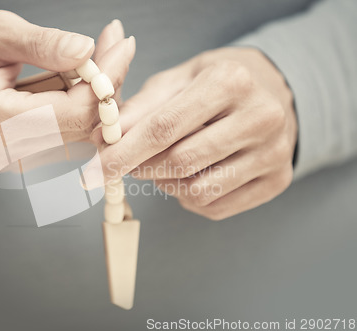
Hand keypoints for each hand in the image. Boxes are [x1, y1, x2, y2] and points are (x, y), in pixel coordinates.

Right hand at [0, 9, 134, 162]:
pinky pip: (69, 136)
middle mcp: (7, 152)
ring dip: (99, 96)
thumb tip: (87, 50)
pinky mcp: (25, 156)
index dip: (106, 80)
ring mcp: (17, 160)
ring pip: (83, 135)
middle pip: (85, 129)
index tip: (122, 45)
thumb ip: (42, 44)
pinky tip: (83, 77)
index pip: (73, 113)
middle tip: (115, 44)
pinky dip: (83, 105)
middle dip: (109, 85)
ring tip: (101, 54)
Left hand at [89, 47, 296, 219]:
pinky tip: (189, 176)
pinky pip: (215, 206)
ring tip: (162, 164)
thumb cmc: (216, 83)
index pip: (165, 127)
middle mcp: (261, 117)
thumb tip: (101, 139)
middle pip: (180, 162)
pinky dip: (188, 197)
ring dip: (164, 184)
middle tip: (124, 163)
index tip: (95, 169)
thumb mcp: (177, 80)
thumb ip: (139, 109)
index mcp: (231, 81)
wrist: (273, 93)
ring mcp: (274, 153)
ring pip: (197, 190)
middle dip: (140, 168)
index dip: (123, 152)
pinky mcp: (277, 181)